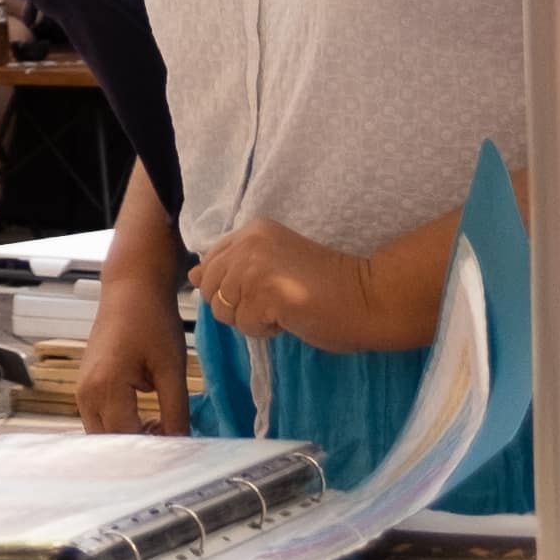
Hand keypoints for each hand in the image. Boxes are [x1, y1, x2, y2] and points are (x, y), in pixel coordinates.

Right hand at [79, 265, 191, 431]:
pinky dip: (121, 426)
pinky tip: (146, 418)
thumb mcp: (172, 368)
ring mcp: (82, 390)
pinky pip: (100, 419)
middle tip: (171, 438)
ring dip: (129, 438)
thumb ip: (176, 411)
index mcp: (105, 387)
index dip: (154, 448)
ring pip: (103, 434)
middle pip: (110, 442)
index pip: (127, 438)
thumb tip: (181, 444)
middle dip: (140, 447)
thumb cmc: (152, 320)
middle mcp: (86, 393)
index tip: (179, 446)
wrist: (131, 288)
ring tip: (160, 425)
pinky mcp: (85, 386)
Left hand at [188, 216, 401, 355]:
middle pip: (211, 290)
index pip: (210, 265)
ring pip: (224, 311)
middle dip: (238, 305)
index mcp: (252, 229)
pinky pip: (245, 326)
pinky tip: (291, 317)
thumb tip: (192, 275)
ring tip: (285, 307)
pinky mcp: (264, 293)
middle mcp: (248, 241)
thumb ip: (233, 267)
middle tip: (277, 299)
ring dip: (252, 319)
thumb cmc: (326, 286)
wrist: (367, 297)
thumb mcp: (271, 265)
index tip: (265, 289)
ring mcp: (254, 266)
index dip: (231, 288)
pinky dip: (266, 330)